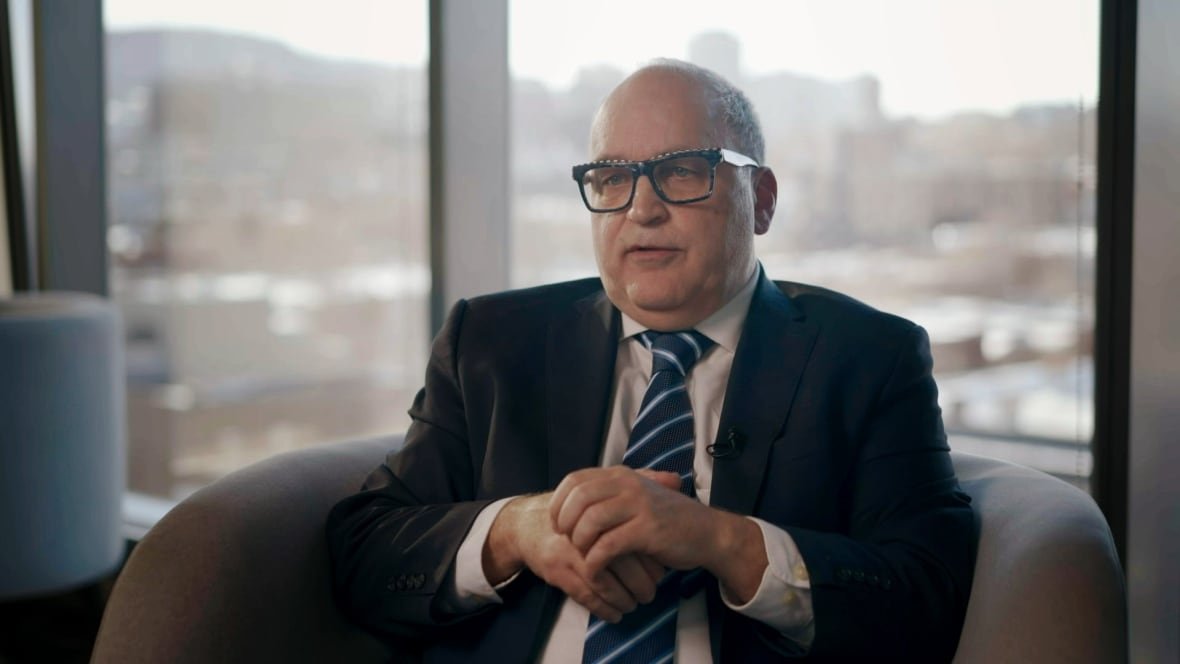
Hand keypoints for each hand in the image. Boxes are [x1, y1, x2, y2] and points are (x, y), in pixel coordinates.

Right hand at [483, 493, 663, 622]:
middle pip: (620, 561)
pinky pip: (585, 595)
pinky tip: (615, 614)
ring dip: (623, 599)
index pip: (631, 536)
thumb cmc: (574, 512)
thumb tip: (675, 478)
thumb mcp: (602, 495)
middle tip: (651, 593)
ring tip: (635, 604)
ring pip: (603, 583)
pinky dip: (603, 608)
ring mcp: (569, 551)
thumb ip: (639, 484)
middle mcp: (585, 530)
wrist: (527, 526)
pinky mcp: (557, 570)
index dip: (649, 557)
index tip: (661, 570)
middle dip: (640, 583)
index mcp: (600, 511)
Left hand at [548, 466, 714, 571]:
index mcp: (622, 475)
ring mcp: (639, 505)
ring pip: (590, 520)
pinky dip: (595, 561)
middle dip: (565, 522)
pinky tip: (596, 570)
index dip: (558, 503)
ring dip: (580, 542)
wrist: (707, 533)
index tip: (557, 524)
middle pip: (578, 498)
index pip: (574, 480)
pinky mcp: (647, 530)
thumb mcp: (637, 497)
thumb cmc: (668, 520)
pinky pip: (608, 545)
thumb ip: (609, 494)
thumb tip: (571, 502)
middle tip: (568, 541)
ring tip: (585, 555)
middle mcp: (628, 484)